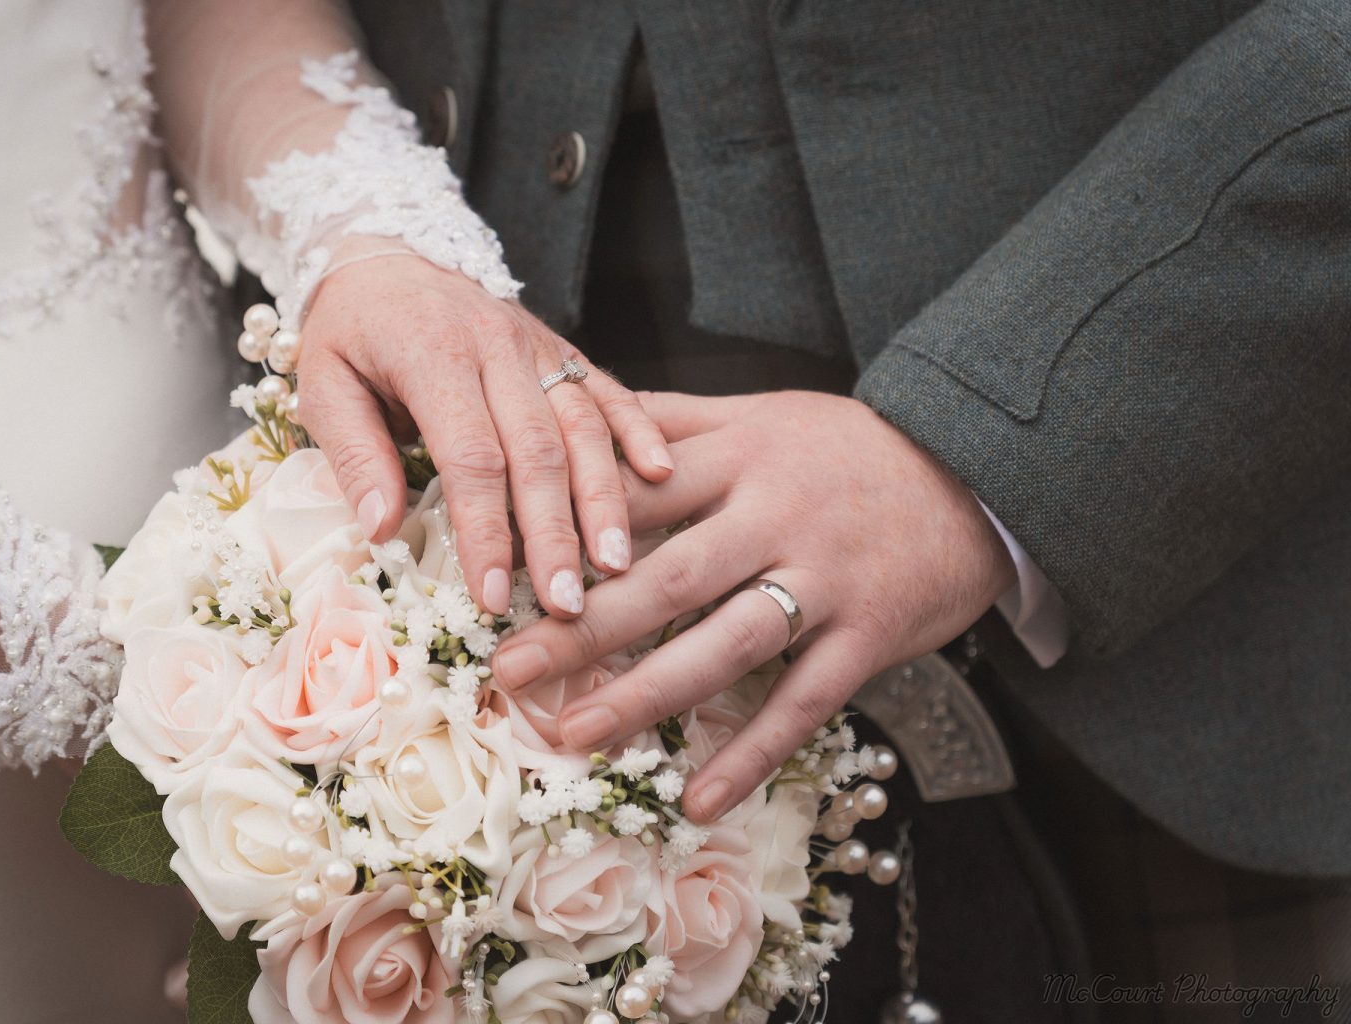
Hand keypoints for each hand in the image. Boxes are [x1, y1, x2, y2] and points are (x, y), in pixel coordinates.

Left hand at [293, 255, 672, 617]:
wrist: (387, 251)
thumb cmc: (350, 330)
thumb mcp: (323, 384)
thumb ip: (356, 453)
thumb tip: (382, 529)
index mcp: (433, 355)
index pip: (470, 457)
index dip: (486, 531)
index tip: (492, 594)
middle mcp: (496, 346)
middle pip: (538, 450)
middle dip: (556, 534)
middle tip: (565, 602)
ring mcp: (537, 345)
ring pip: (583, 426)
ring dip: (604, 499)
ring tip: (616, 565)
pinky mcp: (561, 347)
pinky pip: (609, 390)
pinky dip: (640, 430)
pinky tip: (661, 474)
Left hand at [490, 390, 1015, 821]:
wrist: (976, 471)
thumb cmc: (849, 448)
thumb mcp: (764, 414)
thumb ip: (675, 417)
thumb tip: (581, 401)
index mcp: (741, 456)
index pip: (637, 495)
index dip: (567, 534)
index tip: (503, 574)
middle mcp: (776, 516)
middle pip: (666, 576)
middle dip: (582, 627)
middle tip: (508, 669)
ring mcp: (826, 579)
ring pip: (724, 645)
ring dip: (645, 695)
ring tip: (573, 734)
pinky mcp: (869, 635)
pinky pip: (803, 704)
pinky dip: (750, 756)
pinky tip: (697, 800)